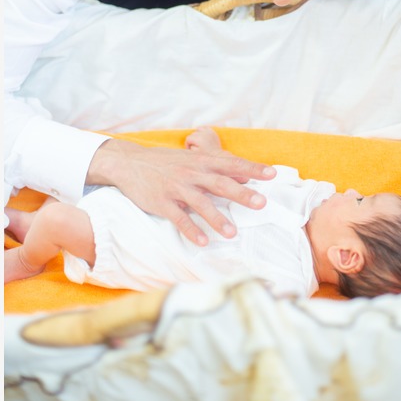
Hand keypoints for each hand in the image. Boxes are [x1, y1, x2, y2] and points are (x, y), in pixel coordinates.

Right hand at [87, 135, 272, 245]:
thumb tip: (244, 175)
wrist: (129, 162)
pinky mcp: (162, 202)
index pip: (231, 164)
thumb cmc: (165, 162)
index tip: (272, 174)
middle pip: (221, 183)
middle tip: (261, 203)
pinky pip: (178, 218)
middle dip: (242, 194)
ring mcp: (176, 188)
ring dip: (217, 219)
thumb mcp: (191, 158)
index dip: (252, 169)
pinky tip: (202, 241)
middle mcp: (192, 173)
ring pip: (201, 204)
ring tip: (232, 233)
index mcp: (201, 161)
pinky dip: (191, 230)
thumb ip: (216, 167)